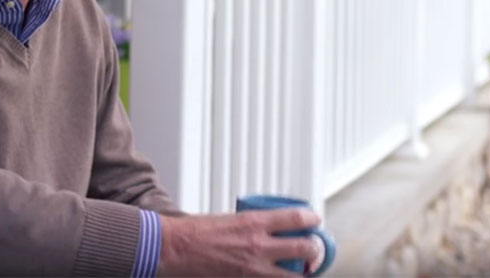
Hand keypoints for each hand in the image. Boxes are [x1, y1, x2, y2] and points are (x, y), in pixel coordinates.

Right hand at [157, 209, 324, 276]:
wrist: (174, 248)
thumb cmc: (195, 232)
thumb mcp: (229, 219)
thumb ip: (251, 227)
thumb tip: (267, 231)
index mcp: (254, 222)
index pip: (296, 217)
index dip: (312, 219)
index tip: (316, 221)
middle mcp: (259, 245)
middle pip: (305, 247)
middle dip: (315, 249)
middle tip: (314, 249)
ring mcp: (254, 269)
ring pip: (296, 276)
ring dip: (302, 272)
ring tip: (302, 270)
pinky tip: (279, 277)